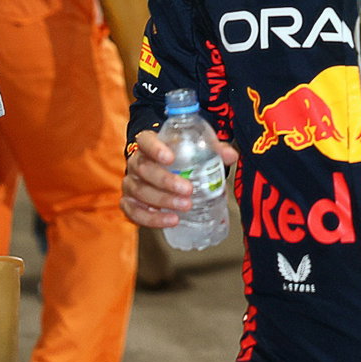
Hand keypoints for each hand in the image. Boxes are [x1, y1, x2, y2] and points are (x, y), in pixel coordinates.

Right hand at [120, 129, 238, 228]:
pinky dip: (152, 219)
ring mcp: (131, 183)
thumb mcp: (194, 149)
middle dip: (165, 180)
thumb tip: (230, 155)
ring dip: (162, 201)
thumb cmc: (178, 157)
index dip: (155, 148)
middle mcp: (136, 162)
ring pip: (140, 191)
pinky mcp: (130, 203)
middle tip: (188, 189)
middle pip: (143, 169)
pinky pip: (134, 212)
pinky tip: (171, 220)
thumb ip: (212, 149)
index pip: (145, 140)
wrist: (161, 170)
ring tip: (185, 206)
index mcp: (148, 144)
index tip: (170, 158)